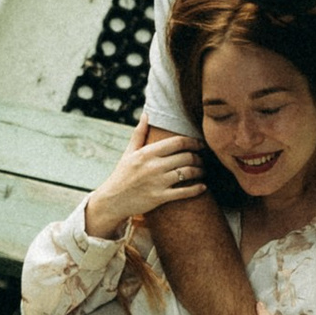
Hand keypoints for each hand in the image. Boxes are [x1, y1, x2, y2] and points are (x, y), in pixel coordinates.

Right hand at [83, 125, 202, 235]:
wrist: (113, 200)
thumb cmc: (122, 174)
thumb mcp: (129, 152)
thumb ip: (139, 133)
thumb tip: (146, 114)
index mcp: (147, 153)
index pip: (178, 142)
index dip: (193, 142)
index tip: (200, 144)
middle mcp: (153, 166)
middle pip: (187, 157)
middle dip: (199, 158)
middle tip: (202, 159)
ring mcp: (157, 182)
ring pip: (188, 173)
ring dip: (200, 171)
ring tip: (202, 171)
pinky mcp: (160, 198)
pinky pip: (184, 192)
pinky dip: (197, 189)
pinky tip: (203, 187)